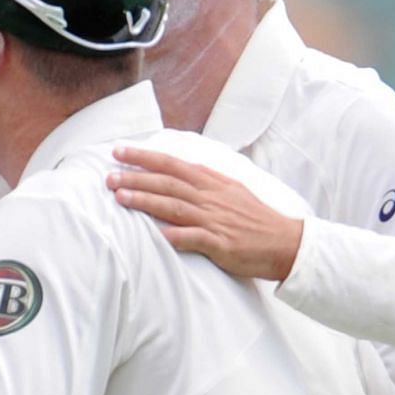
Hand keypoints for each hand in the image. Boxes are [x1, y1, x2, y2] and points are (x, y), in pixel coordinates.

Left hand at [108, 146, 304, 280]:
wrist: (286, 242)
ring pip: (173, 206)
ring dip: (145, 200)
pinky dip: (172, 235)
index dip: (145, 156)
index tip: (120, 151)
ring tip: (119, 197)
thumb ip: (205, 181)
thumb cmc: (256, 218)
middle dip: (136, 177)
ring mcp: (214, 220)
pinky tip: (152, 234)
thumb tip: (179, 171)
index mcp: (212, 182)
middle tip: (108, 175)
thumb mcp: (231, 190)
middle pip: (167, 183)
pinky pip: (191, 238)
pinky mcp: (220, 243)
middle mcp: (210, 197)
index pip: (173, 164)